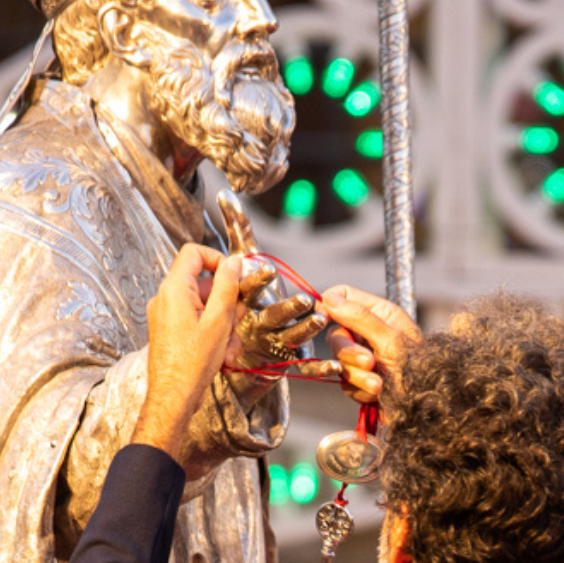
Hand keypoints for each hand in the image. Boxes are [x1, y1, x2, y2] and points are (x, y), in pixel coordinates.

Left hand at [133, 244, 243, 469]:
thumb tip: (233, 263)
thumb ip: (227, 286)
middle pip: (202, 282)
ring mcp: (165, 316)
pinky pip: (195, 321)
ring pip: (202, 305)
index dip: (218, 259)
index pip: (194, 253)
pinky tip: (221, 354)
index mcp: (174, 289)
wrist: (172, 397)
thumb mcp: (219, 320)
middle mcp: (165, 299)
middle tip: (237, 319)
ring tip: (229, 345)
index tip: (235, 276)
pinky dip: (212, 332)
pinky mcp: (169, 331)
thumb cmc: (191, 364)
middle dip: (226, 300)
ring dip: (222, 322)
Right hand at [217, 193, 329, 376]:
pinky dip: (320, 368)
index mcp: (244, 301)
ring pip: (290, 338)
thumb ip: (236, 229)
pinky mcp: (287, 360)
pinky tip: (337, 367)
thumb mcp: (239, 262)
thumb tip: (226, 193)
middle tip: (304, 300)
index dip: (257, 279)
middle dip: (287, 308)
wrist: (236, 348)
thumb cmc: (242, 294)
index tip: (269, 269)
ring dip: (305, 330)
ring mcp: (271, 343)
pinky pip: (304, 366)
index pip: (248, 288)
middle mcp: (256, 322)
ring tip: (322, 320)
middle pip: (271, 315)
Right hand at [321, 284, 420, 409]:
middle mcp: (368, 333)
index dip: (329, 304)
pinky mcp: (361, 381)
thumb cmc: (418, 367)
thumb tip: (330, 298)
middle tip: (370, 362)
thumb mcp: (390, 339)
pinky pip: (345, 383)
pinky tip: (379, 393)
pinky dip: (361, 389)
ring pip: (340, 362)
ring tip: (379, 384)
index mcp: (378, 313)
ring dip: (358, 376)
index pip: (343, 296)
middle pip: (336, 335)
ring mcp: (363, 358)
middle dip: (350, 352)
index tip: (322, 317)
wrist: (425, 404)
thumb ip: (360, 317)